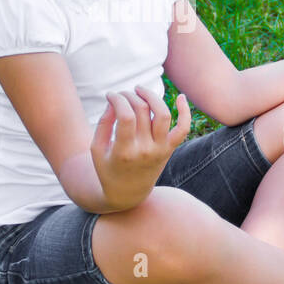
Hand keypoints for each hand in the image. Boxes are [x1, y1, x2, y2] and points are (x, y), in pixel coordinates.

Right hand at [90, 85, 190, 210]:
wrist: (128, 193)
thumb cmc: (108, 168)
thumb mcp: (97, 149)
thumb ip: (103, 123)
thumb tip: (114, 100)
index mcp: (125, 152)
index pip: (126, 115)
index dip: (118, 99)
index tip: (110, 95)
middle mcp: (145, 150)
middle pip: (142, 110)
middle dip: (129, 95)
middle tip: (121, 95)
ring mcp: (160, 149)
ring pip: (163, 114)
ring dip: (152, 96)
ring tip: (139, 90)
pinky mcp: (169, 149)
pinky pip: (183, 128)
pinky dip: (185, 112)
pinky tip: (181, 97)